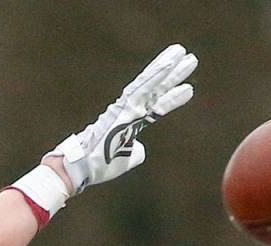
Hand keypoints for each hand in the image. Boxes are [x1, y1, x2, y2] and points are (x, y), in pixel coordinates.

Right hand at [49, 44, 196, 193]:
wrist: (80, 167)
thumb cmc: (98, 166)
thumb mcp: (124, 161)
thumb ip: (135, 152)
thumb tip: (140, 150)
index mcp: (130, 123)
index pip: (155, 106)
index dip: (170, 96)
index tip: (187, 88)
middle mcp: (129, 111)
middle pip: (155, 90)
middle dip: (172, 75)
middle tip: (190, 58)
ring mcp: (127, 108)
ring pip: (150, 84)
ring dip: (167, 68)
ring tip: (183, 53)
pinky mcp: (124, 107)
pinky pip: (142, 88)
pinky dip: (155, 75)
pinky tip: (168, 64)